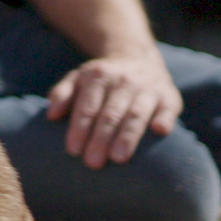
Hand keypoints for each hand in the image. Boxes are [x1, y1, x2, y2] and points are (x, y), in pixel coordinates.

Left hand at [45, 51, 182, 168]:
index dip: (80, 128)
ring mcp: (148, 88)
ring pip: (136, 113)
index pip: (87, 105)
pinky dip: (164, 118)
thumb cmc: (101, 79)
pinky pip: (168, 108)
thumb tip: (51, 115)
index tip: (73, 150)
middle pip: (111, 113)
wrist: (137, 57)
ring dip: (128, 135)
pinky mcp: (169, 96)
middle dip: (101, 138)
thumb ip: (62, 94)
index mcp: (99, 76)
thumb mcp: (77, 78)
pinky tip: (160, 131)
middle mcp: (124, 80)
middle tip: (93, 163)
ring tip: (119, 158)